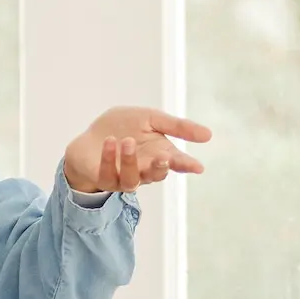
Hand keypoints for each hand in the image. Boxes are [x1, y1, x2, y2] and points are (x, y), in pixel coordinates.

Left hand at [62, 107, 211, 193]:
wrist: (91, 136)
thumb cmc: (124, 127)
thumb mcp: (151, 118)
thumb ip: (177, 126)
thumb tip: (208, 135)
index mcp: (159, 155)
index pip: (177, 163)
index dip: (187, 165)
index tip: (197, 167)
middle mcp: (145, 169)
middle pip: (157, 175)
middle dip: (160, 168)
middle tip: (164, 156)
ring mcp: (125, 178)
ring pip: (132, 179)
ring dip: (130, 161)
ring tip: (127, 141)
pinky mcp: (105, 179)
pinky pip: (109, 176)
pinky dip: (110, 159)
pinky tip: (110, 142)